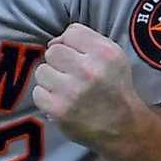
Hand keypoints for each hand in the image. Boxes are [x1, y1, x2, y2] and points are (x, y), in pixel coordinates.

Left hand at [32, 24, 152, 152]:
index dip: (71, 45)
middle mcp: (88, 70)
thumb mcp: (114, 57)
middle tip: (70, 75)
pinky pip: (37, 93)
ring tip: (65, 89)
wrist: (123, 128)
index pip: (71, 32)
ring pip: (41, 70)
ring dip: (50, 79)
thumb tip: (54, 41)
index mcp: (104, 53)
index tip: (77, 57)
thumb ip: (87, 41)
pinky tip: (61, 102)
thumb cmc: (115, 89)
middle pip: (53, 51)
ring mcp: (71, 90)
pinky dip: (46, 98)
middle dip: (59, 62)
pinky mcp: (59, 109)